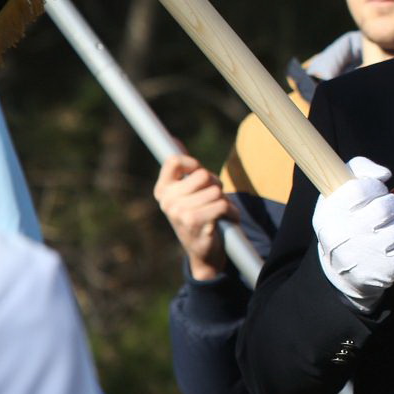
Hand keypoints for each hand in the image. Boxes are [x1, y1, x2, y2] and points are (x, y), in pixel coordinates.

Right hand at [155, 154, 232, 280]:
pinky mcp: (194, 222)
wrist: (203, 253)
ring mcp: (178, 213)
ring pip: (216, 190)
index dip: (194, 164)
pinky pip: (222, 204)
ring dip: (225, 202)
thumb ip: (183, 169)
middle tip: (213, 200)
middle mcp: (167, 201)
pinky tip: (225, 221)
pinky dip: (231, 212)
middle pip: (203, 175)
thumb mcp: (188, 193)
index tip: (201, 174)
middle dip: (216, 185)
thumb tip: (174, 139)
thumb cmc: (199, 217)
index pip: (173, 161)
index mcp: (163, 191)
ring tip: (219, 214)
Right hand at [313, 157, 393, 311]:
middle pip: (386, 208)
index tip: (376, 193)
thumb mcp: (339, 191)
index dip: (376, 187)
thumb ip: (360, 168)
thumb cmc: (345, 220)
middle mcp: (343, 236)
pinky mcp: (382, 272)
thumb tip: (384, 174)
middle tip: (389, 211)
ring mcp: (363, 256)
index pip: (361, 189)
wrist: (340, 270)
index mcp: (330, 213)